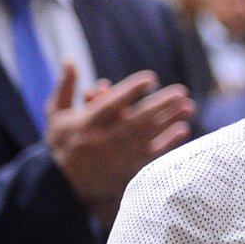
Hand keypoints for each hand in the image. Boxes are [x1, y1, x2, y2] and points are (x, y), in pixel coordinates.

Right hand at [44, 61, 196, 224]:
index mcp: (86, 124)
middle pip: (136, 121)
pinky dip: (168, 143)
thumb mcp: (56, 114)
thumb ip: (65, 86)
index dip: (132, 91)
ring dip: (169, 121)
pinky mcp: (126, 170)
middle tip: (181, 91)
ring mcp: (116, 157)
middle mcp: (102, 141)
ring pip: (147, 137)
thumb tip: (69, 58)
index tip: (151, 78)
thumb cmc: (61, 143)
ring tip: (188, 107)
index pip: (111, 104)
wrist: (61, 185)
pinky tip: (183, 130)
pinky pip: (151, 156)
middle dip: (161, 105)